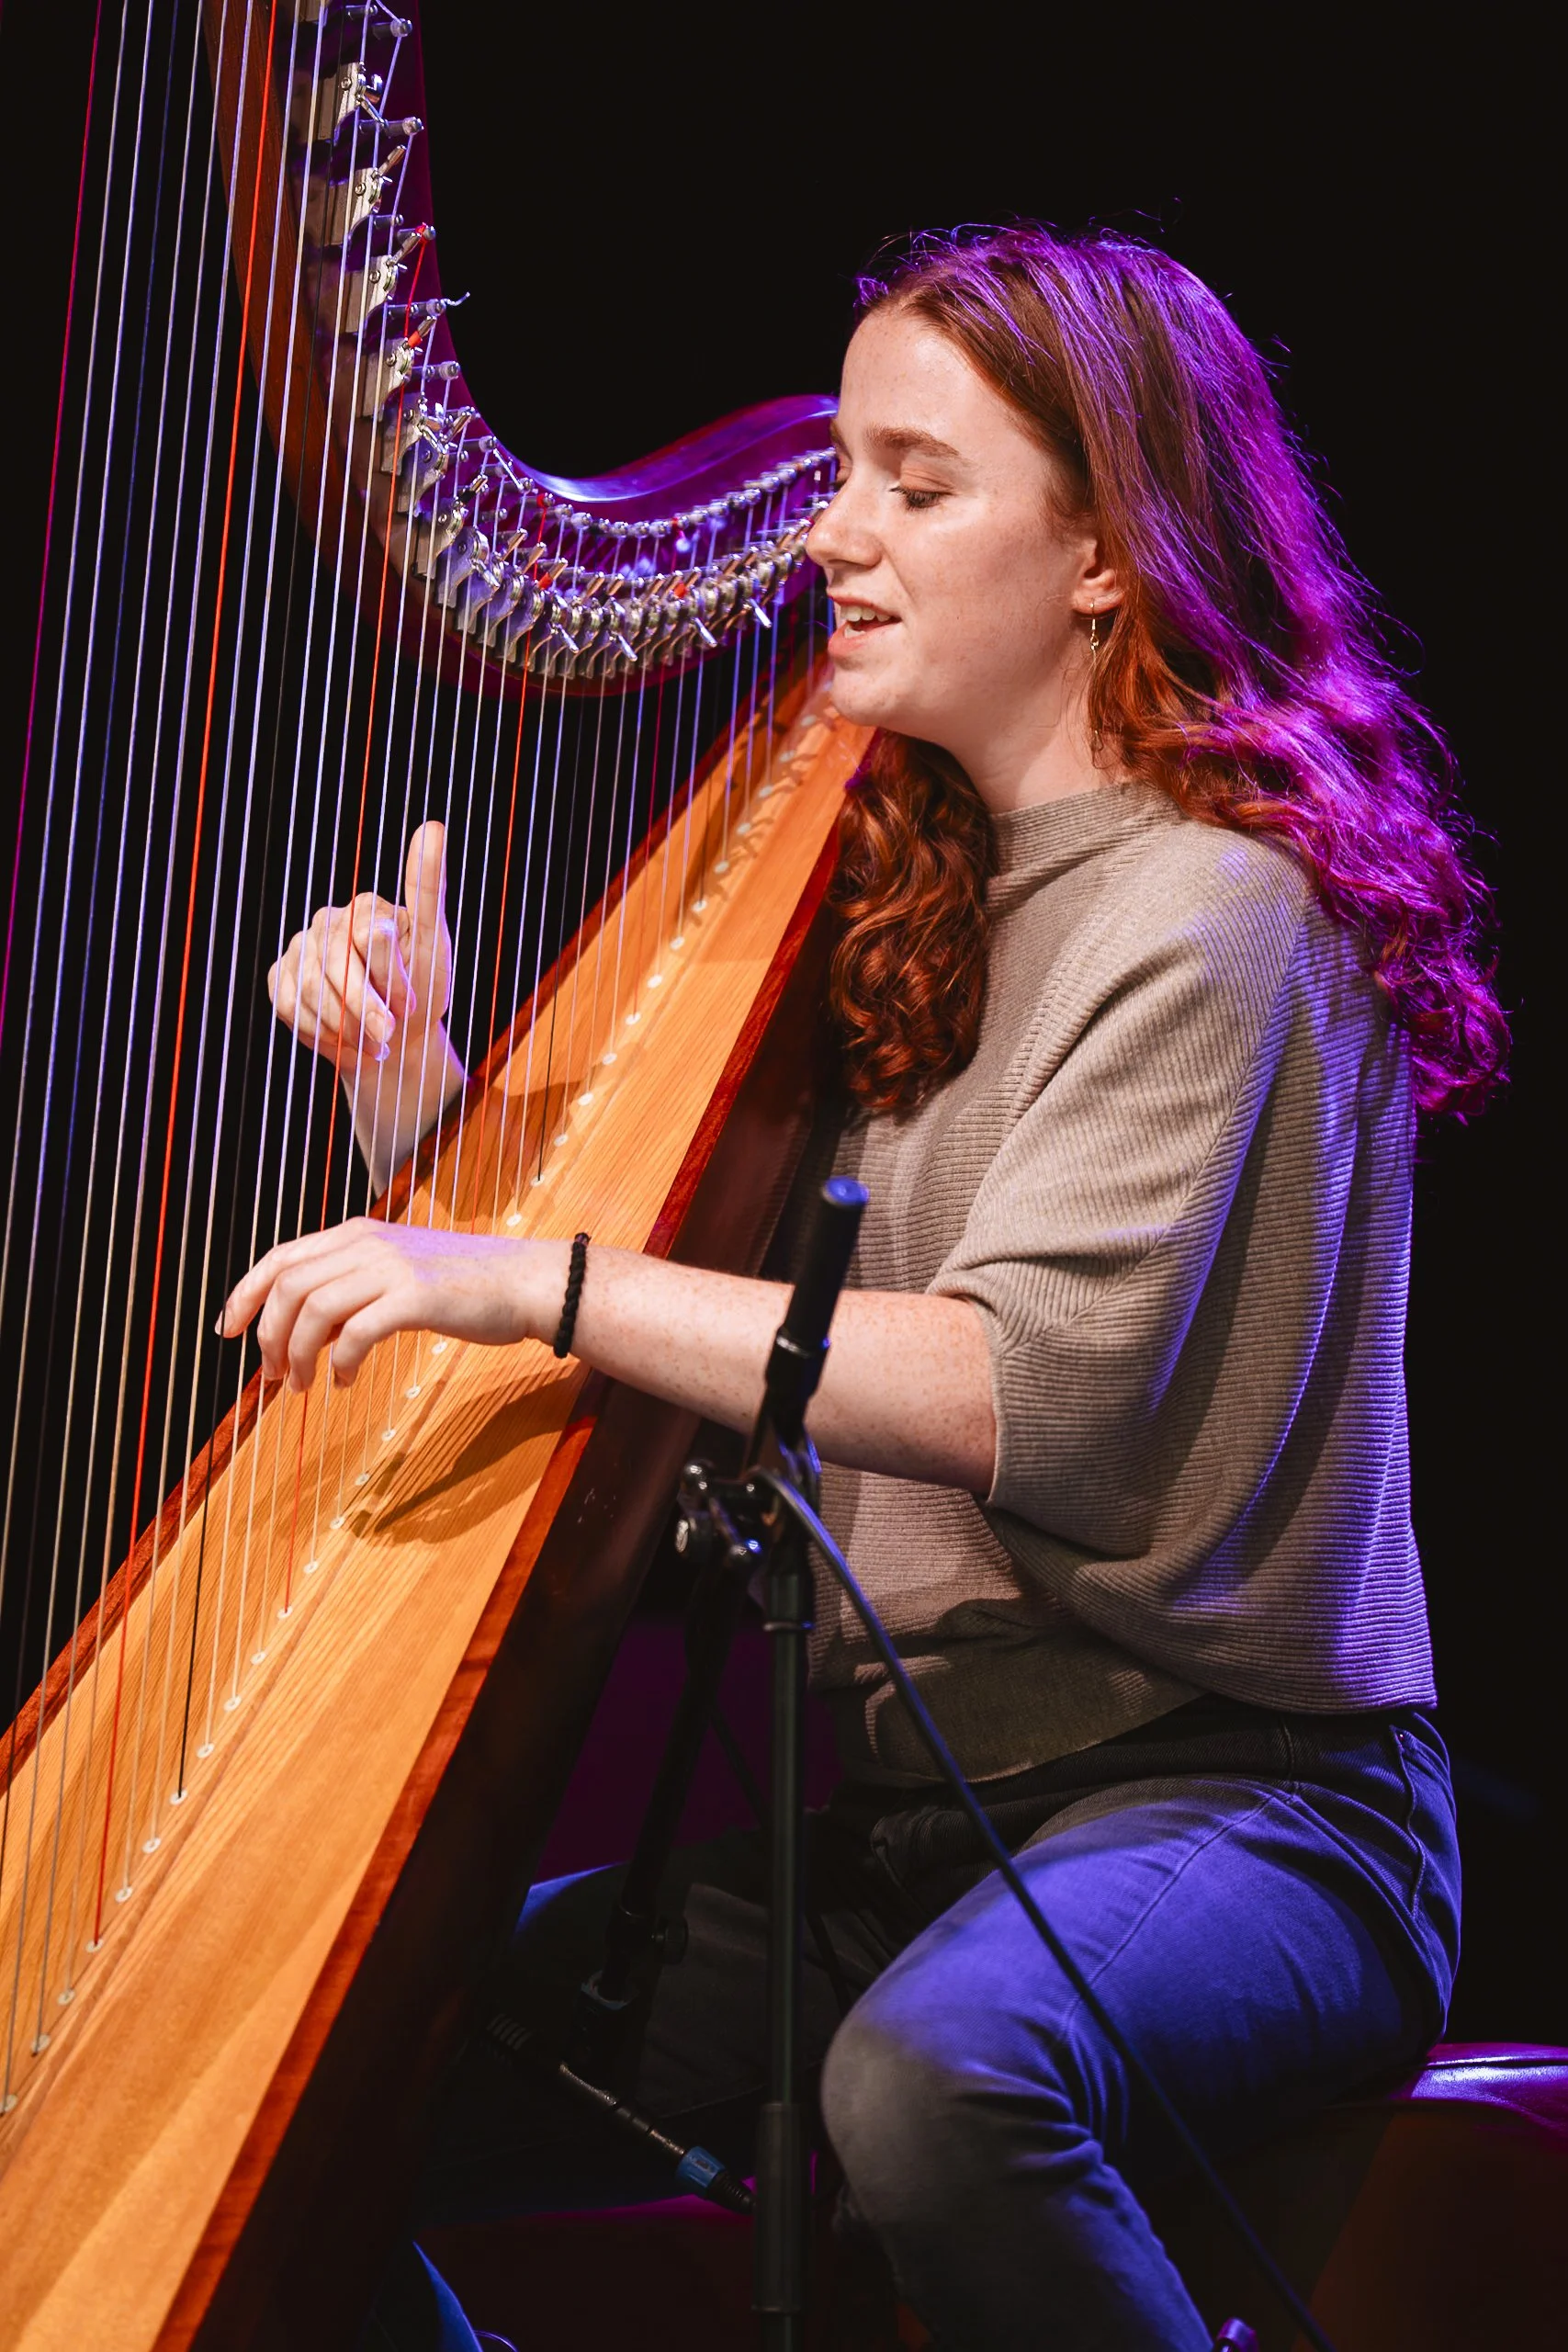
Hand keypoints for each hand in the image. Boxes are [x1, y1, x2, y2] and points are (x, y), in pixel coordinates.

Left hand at [218, 1218, 562, 1390]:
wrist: (524, 1281)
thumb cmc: (463, 1284)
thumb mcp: (398, 1269)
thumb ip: (353, 1283)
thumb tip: (305, 1321)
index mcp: (357, 1233)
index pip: (280, 1258)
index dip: (245, 1295)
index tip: (229, 1331)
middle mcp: (368, 1242)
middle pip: (289, 1287)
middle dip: (270, 1336)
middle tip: (274, 1376)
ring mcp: (392, 1267)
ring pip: (314, 1309)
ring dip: (299, 1353)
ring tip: (304, 1385)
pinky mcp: (415, 1296)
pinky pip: (356, 1332)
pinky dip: (339, 1360)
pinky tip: (344, 1380)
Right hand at [268, 820, 452, 1073]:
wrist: (396, 1043)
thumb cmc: (420, 991)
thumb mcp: (434, 943)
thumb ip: (427, 888)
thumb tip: (432, 825)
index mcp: (367, 906)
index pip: (370, 937)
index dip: (392, 979)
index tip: (411, 1002)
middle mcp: (328, 921)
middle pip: (336, 967)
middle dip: (365, 1009)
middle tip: (388, 1033)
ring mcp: (299, 949)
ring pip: (310, 991)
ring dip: (346, 1026)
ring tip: (373, 1041)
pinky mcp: (280, 979)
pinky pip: (289, 1007)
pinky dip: (321, 1033)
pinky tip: (344, 1039)